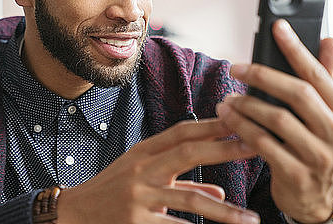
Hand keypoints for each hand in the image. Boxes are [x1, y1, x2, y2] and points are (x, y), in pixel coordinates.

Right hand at [57, 119, 259, 223]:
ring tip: (251, 219)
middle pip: (188, 152)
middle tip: (256, 147)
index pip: (182, 132)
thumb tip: (220, 193)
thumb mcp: (143, 179)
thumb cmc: (112, 192)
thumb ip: (183, 183)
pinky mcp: (135, 220)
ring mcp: (139, 194)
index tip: (241, 118)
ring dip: (224, 211)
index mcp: (144, 152)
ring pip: (188, 197)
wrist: (75, 212)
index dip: (212, 124)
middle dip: (224, 148)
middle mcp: (142, 168)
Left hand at [217, 19, 332, 222]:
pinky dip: (242, 129)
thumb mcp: (325, 116)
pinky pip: (263, 145)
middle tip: (235, 67)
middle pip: (297, 94)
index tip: (277, 27)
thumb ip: (323, 79)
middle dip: (262, 76)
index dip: (297, 49)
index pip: (318, 74)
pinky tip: (228, 120)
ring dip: (246, 105)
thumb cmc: (315, 146)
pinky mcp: (297, 175)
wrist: (318, 200)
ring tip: (226, 99)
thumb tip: (329, 39)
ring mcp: (319, 156)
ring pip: (277, 120)